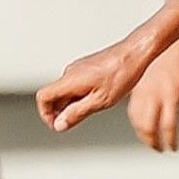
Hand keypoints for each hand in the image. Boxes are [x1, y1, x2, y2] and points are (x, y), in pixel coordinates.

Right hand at [38, 39, 153, 133]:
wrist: (135, 53)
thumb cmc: (122, 74)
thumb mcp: (100, 101)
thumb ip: (77, 113)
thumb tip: (60, 124)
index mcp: (70, 80)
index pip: (43, 97)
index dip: (45, 114)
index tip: (58, 125)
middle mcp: (70, 72)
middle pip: (53, 95)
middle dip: (60, 112)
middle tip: (76, 122)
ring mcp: (78, 68)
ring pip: (65, 90)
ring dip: (71, 104)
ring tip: (92, 109)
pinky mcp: (86, 67)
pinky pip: (74, 84)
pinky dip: (79, 96)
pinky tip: (97, 98)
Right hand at [127, 37, 178, 152]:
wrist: (173, 40)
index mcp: (172, 95)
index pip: (168, 127)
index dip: (171, 141)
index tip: (174, 148)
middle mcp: (155, 93)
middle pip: (147, 127)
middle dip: (153, 142)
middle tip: (161, 148)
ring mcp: (142, 90)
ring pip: (136, 120)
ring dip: (143, 135)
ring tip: (153, 141)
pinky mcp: (135, 86)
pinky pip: (132, 110)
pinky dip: (136, 122)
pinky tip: (144, 126)